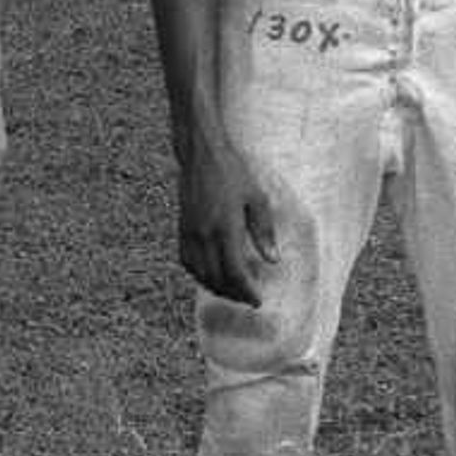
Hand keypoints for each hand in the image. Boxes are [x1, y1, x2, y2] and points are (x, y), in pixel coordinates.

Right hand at [174, 138, 277, 305]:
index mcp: (225, 228)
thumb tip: (273, 260)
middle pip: (216, 278)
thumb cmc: (234, 173)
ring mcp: (190, 232)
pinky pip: (187, 261)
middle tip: (248, 299)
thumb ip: (264, 230)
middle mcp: (204, 234)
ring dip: (215, 287)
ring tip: (232, 292)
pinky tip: (211, 275)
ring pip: (199, 273)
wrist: (202, 154)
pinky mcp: (182, 228)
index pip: (235, 272)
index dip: (246, 291)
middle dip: (233, 294)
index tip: (258, 300)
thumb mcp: (257, 198)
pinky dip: (199, 274)